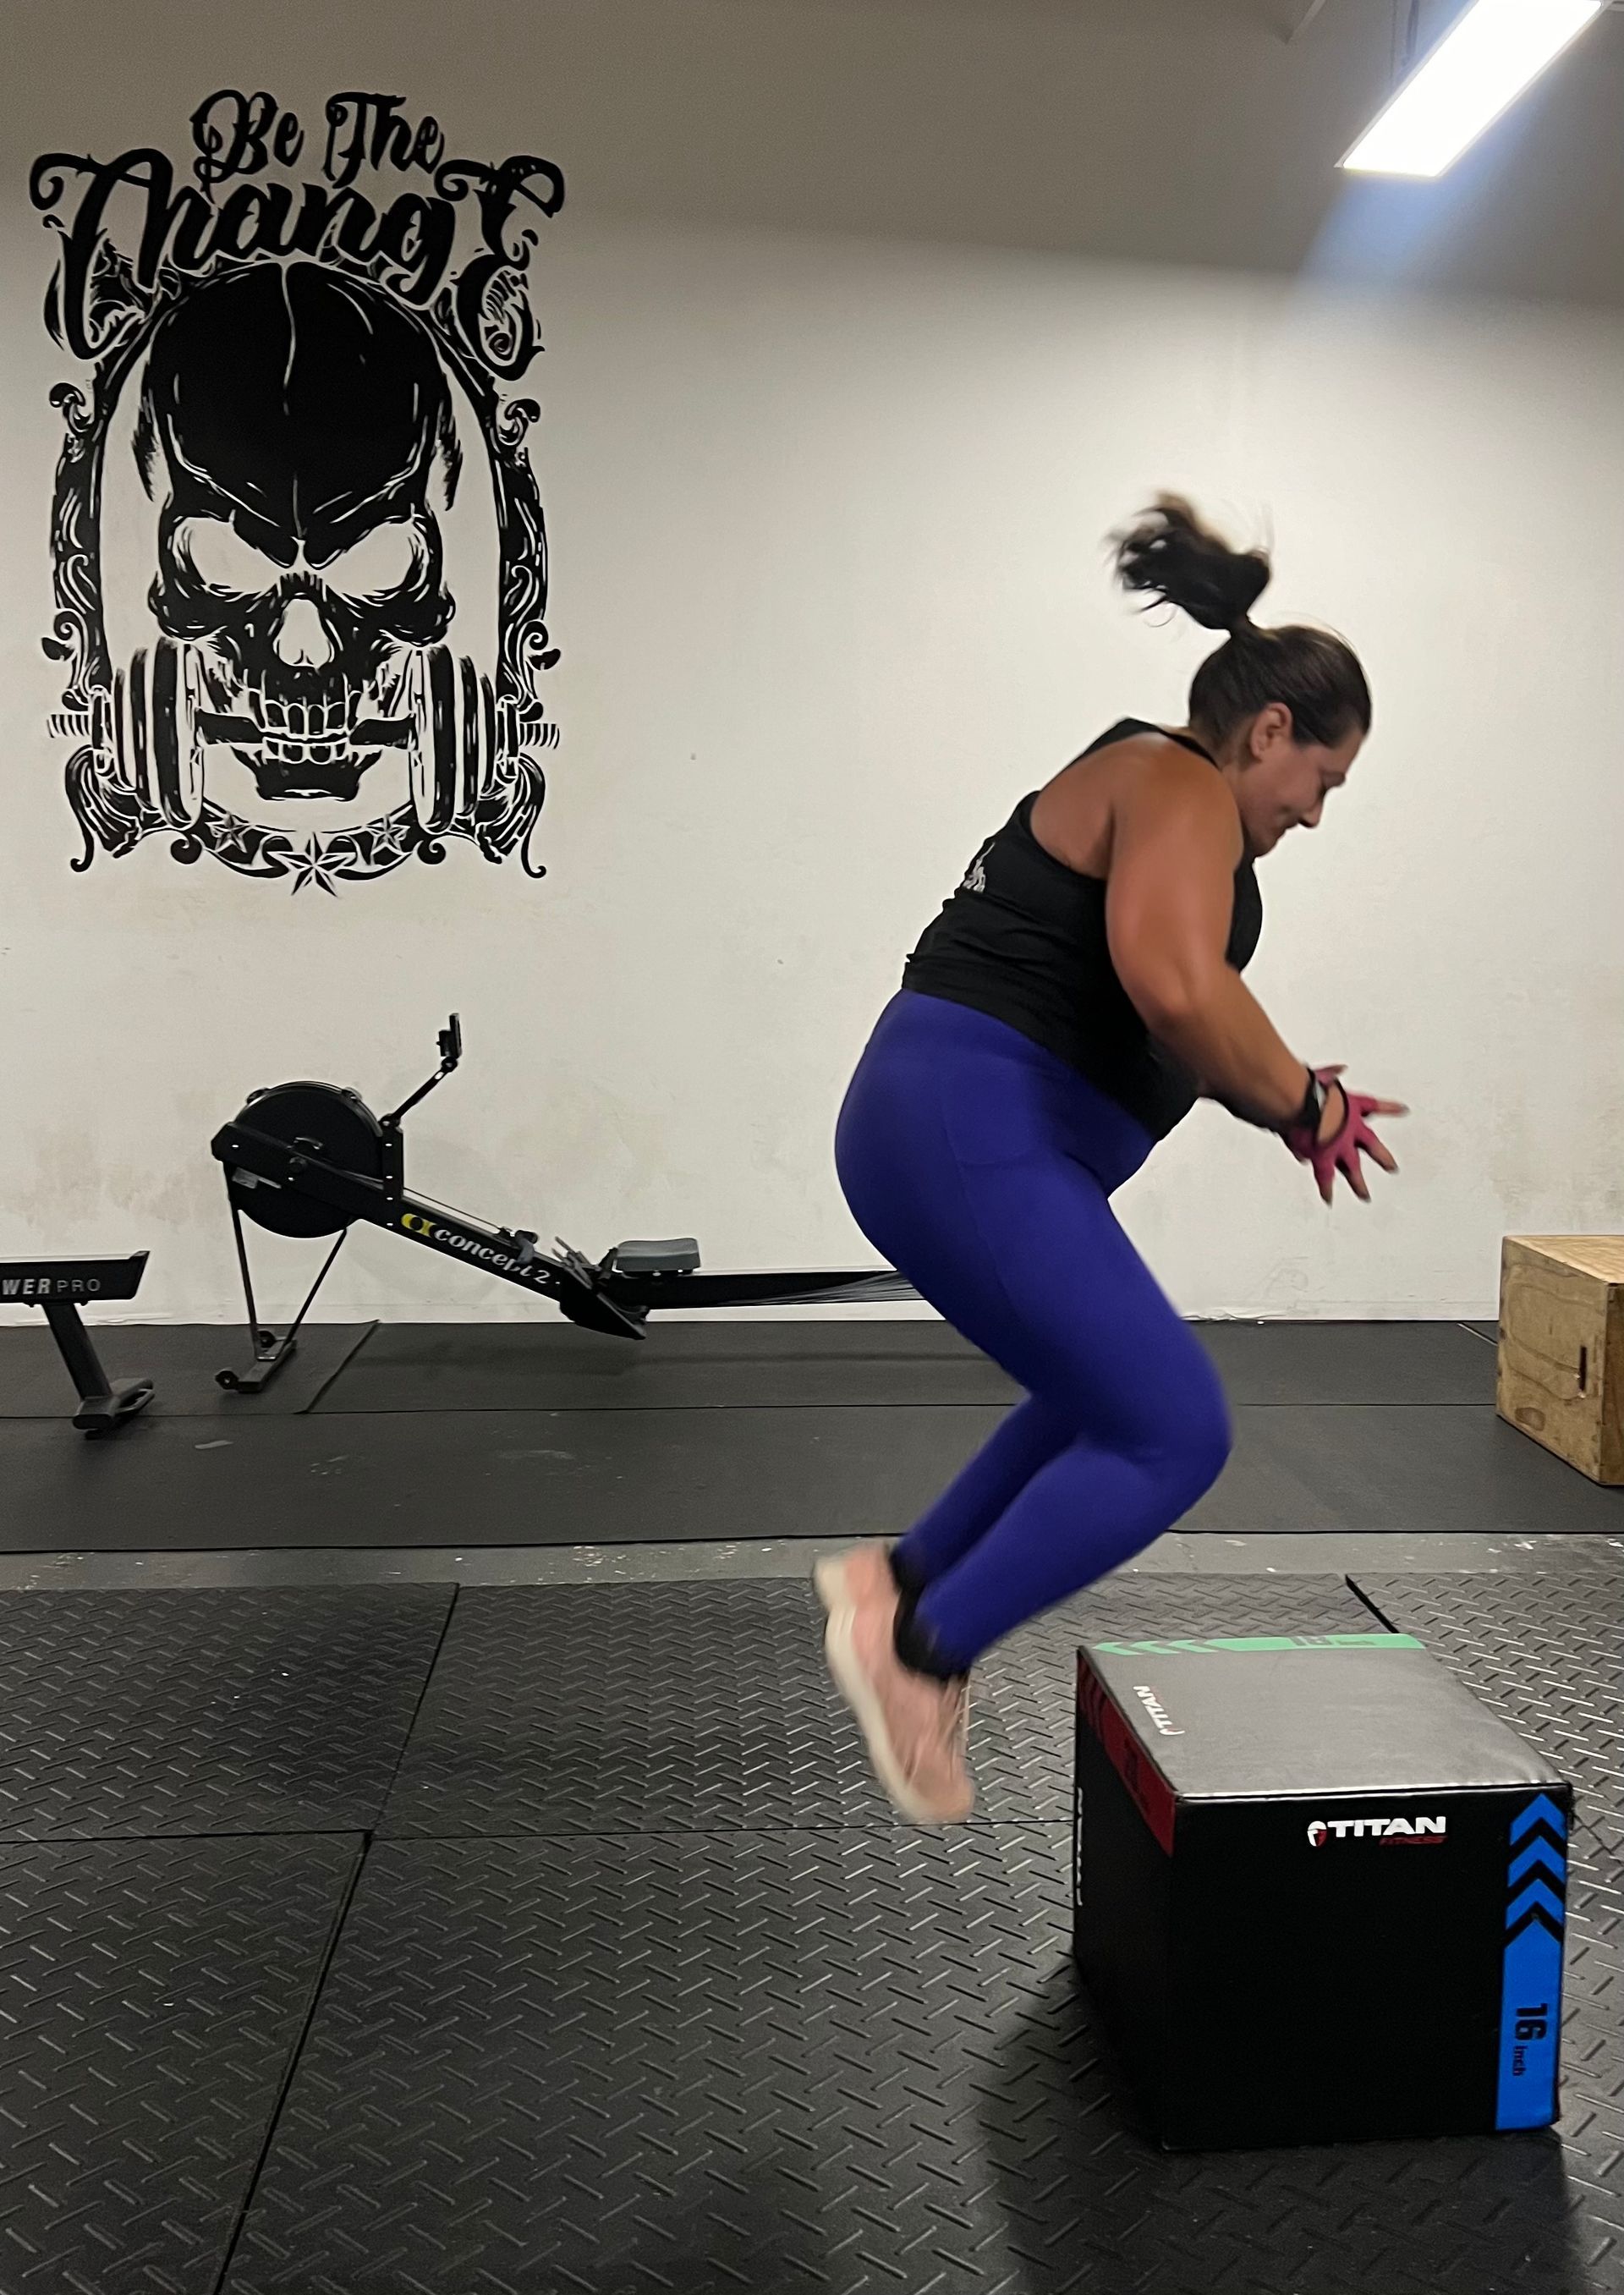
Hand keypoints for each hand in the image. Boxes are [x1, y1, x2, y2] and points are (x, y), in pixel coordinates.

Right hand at [1285, 1065, 1407, 1204]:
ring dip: (1358, 1183)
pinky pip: (1325, 1178)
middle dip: (1382, 1157)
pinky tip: (1329, 1199)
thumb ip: (1332, 1073)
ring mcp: (1338, 1146)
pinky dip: (1326, 1189)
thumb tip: (1340, 1069)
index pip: (1376, 1106)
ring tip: (1365, 1195)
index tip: (1403, 1110)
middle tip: (1392, 1167)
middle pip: (1372, 1146)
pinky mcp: (1322, 1158)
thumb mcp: (1323, 1075)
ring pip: (1353, 1170)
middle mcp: (1350, 1129)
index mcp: (1351, 1106)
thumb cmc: (1307, 1086)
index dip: (1390, 1108)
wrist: (1298, 1101)